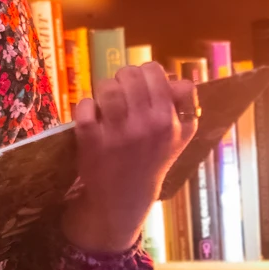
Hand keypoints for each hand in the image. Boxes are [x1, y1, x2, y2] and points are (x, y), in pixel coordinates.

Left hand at [60, 61, 198, 255]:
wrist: (125, 197)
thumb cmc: (152, 159)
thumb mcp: (178, 136)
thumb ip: (183, 105)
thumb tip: (177, 80)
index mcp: (170, 121)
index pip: (155, 71)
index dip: (145, 73)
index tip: (142, 86)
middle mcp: (147, 125)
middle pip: (130, 74)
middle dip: (123, 79)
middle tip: (123, 93)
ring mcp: (119, 133)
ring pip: (107, 87)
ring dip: (104, 90)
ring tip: (107, 103)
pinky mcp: (92, 140)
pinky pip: (85, 106)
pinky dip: (86, 106)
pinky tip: (92, 116)